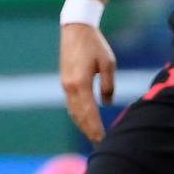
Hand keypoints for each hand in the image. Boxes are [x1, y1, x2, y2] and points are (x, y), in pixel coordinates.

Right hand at [60, 22, 116, 143]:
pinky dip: (78, 115)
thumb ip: (108, 85)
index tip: (103, 140)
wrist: (76, 29)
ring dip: (82, 125)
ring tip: (92, 136)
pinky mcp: (65, 81)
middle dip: (89, 131)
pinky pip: (71, 104)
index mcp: (81, 83)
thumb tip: (107, 104)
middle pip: (79, 116)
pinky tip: (84, 121)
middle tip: (99, 144)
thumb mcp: (108, 64)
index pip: (90, 112)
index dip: (96, 128)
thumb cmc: (95, 45)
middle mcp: (70, 87)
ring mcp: (65, 85)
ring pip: (73, 111)